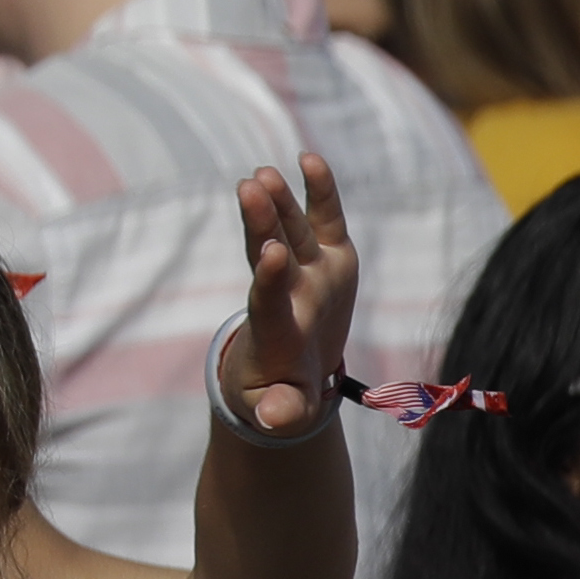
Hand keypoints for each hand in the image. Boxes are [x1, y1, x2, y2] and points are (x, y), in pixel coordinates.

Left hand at [226, 154, 359, 427]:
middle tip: (251, 189)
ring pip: (289, 230)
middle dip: (261, 222)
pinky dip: (319, 191)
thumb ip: (279, 410)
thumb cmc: (283, 389)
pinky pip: (323, 220)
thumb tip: (275, 419)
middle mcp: (288, 291)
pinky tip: (309, 159)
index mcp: (276, 328)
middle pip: (269, 252)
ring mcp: (306, 271)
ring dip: (278, 202)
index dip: (268, 277)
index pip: (267, 299)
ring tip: (264, 173)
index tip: (270, 252)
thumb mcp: (282, 407)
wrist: (289, 369)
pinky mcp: (329, 257)